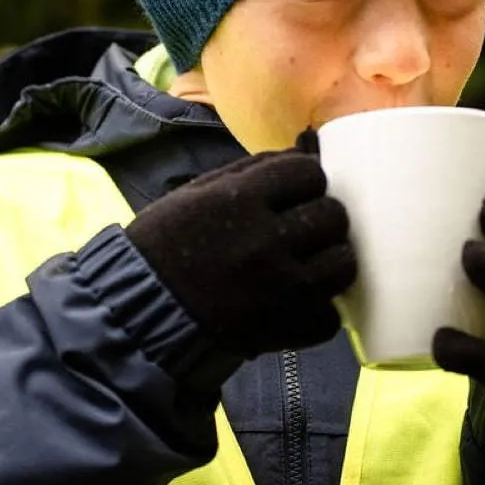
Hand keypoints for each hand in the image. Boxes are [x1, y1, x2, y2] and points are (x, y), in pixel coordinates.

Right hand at [126, 135, 356, 358]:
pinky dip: (319, 310)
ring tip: (311, 263)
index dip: (306, 180)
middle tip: (304, 227)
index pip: (309, 172)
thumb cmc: (164, 246)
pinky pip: (330, 316)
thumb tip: (299, 155)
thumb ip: (249, 172)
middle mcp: (267, 240)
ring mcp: (281, 288)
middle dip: (321, 217)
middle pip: (333, 215)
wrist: (141, 311)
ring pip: (344, 263)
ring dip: (331, 259)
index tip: (297, 192)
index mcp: (241, 199)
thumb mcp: (196, 193)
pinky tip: (300, 301)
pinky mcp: (285, 329)